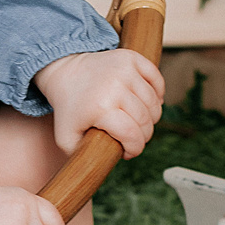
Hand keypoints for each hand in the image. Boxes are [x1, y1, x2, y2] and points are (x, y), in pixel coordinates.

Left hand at [32, 48, 164, 158]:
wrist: (65, 70)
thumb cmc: (70, 107)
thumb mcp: (65, 137)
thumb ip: (80, 157)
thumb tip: (101, 167)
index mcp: (99, 108)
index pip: (132, 135)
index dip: (135, 149)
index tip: (128, 152)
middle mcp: (114, 87)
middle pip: (146, 121)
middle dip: (143, 136)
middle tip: (133, 137)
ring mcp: (124, 70)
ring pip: (154, 104)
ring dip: (151, 117)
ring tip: (138, 121)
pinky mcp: (131, 58)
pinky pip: (157, 80)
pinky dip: (158, 94)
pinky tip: (147, 102)